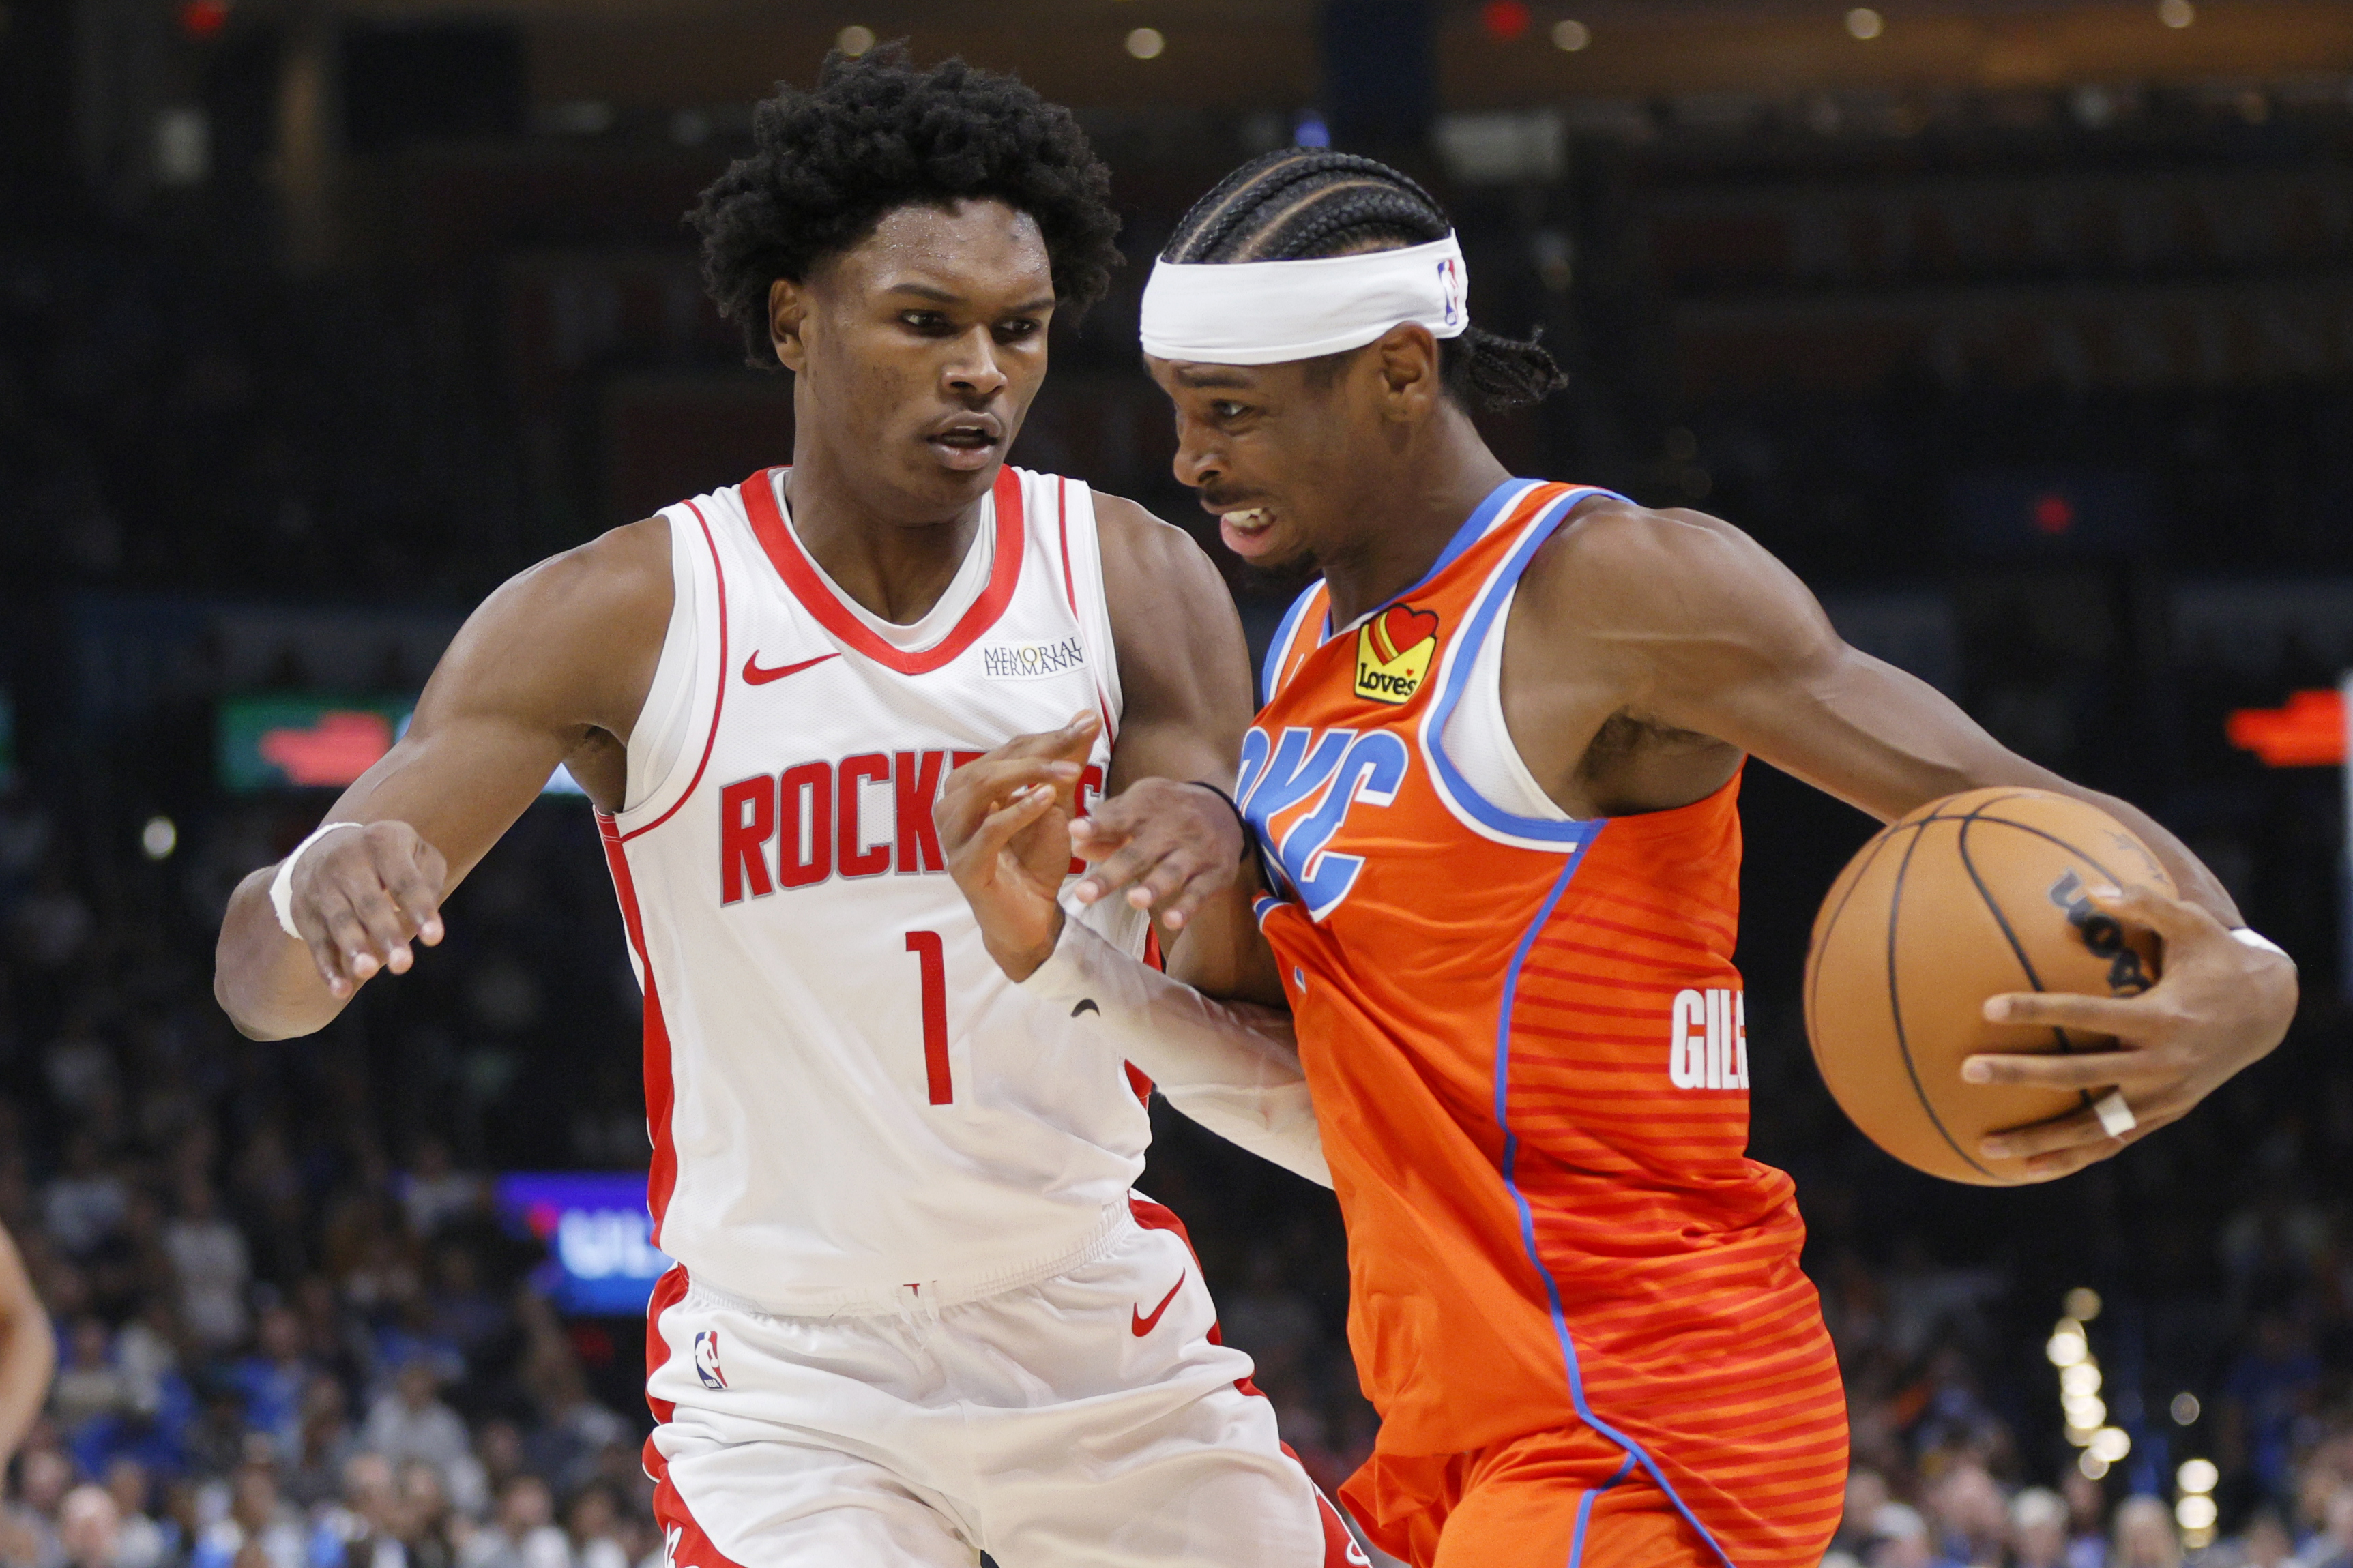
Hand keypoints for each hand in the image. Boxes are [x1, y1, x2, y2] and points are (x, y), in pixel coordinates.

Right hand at [287, 822, 447, 998]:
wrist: (326, 849)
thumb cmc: (390, 860)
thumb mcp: (417, 854)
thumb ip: (429, 879)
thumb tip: (427, 916)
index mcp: (382, 842)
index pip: (404, 880)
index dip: (419, 909)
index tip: (435, 939)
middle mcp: (347, 860)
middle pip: (369, 902)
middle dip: (385, 934)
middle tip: (403, 965)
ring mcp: (321, 885)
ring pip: (338, 921)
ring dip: (353, 948)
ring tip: (368, 972)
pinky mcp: (303, 910)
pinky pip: (316, 942)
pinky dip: (327, 967)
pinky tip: (341, 989)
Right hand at [935, 715, 1096, 979]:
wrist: (1033, 918)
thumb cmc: (1037, 860)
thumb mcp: (1057, 806)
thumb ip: (1065, 765)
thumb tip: (1085, 716)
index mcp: (967, 789)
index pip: (1007, 751)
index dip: (1048, 736)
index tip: (1087, 723)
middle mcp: (951, 808)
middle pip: (992, 765)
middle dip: (1039, 752)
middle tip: (1079, 743)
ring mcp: (952, 838)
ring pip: (982, 790)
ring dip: (1027, 776)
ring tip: (1068, 772)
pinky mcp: (964, 866)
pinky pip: (988, 831)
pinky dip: (1017, 811)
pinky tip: (1046, 799)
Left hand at [1069, 778, 1245, 931]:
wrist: (1224, 810)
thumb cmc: (1166, 812)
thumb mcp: (1137, 806)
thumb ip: (1107, 826)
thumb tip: (1077, 848)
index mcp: (1145, 808)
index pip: (1118, 816)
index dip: (1097, 825)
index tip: (1076, 831)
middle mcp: (1171, 828)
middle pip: (1138, 854)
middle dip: (1111, 875)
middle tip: (1084, 894)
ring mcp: (1195, 851)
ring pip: (1172, 872)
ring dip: (1153, 887)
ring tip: (1135, 900)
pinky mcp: (1216, 873)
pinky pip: (1200, 893)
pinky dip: (1187, 908)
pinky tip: (1171, 921)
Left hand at [1962, 883, 2297, 1179]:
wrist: (2269, 1013)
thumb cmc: (2218, 958)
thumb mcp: (2192, 924)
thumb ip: (2144, 903)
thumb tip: (2090, 888)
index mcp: (2162, 1018)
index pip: (2089, 1014)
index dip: (2039, 1011)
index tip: (1988, 1007)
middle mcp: (2162, 1065)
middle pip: (2081, 1075)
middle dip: (2022, 1075)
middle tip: (1968, 1070)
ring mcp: (2163, 1098)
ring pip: (2094, 1128)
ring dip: (2040, 1140)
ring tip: (1984, 1147)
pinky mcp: (2164, 1116)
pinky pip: (2112, 1144)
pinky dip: (2072, 1158)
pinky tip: (2028, 1171)